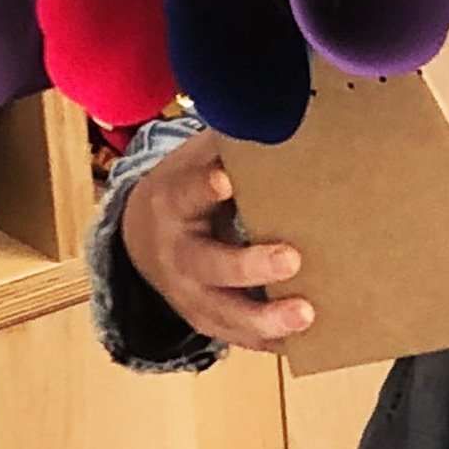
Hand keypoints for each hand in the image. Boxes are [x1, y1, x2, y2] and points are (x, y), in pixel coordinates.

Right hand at [120, 128, 313, 351]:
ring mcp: (189, 295)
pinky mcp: (206, 321)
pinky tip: (308, 340)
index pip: (187, 193)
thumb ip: (230, 142)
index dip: (205, 186)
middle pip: (209, 266)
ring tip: (307, 315)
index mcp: (173, 202)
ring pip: (224, 314)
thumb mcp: (196, 158)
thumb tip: (276, 108)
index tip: (227, 178)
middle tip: (292, 257)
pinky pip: (238, 337)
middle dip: (250, 265)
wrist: (140, 237)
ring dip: (266, 319)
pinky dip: (271, 340)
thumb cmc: (187, 187)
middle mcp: (177, 255)